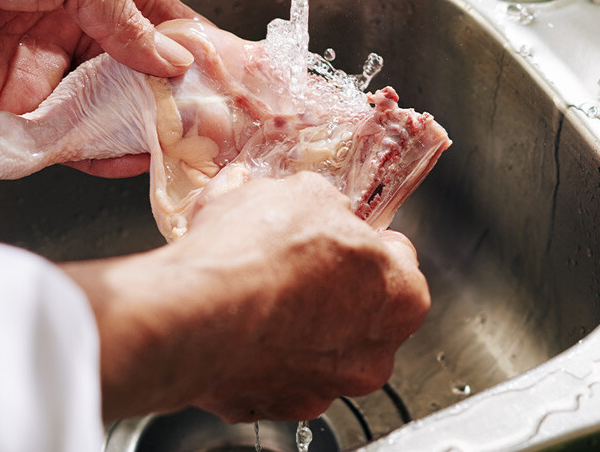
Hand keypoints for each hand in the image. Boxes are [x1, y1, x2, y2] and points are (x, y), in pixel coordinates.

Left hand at [0, 0, 199, 176]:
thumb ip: (124, 18)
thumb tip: (169, 58)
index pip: (152, 20)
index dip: (188, 43)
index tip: (220, 66)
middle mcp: (70, 31)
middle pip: (134, 73)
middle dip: (170, 96)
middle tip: (205, 117)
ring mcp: (44, 71)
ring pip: (105, 112)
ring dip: (139, 130)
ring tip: (176, 143)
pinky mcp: (13, 108)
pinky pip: (63, 140)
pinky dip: (96, 155)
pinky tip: (126, 158)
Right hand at [61, 172, 430, 422]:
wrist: (197, 313)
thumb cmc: (259, 255)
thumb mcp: (304, 192)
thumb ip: (324, 204)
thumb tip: (312, 203)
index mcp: (402, 296)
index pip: (397, 260)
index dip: (361, 240)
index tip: (337, 233)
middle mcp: (374, 353)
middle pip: (359, 311)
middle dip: (328, 287)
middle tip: (291, 261)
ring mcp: (326, 388)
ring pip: (316, 349)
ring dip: (293, 324)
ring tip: (252, 290)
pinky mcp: (277, 408)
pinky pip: (274, 374)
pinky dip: (258, 353)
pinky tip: (234, 323)